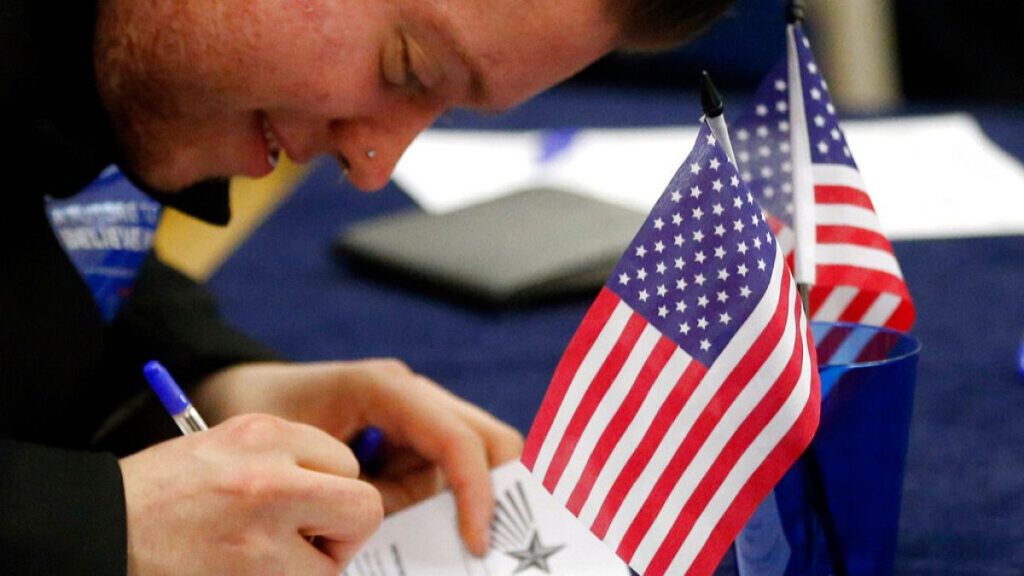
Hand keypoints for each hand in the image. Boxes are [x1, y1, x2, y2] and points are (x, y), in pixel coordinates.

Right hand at [119, 414, 381, 575]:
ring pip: (331, 567)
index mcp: (262, 435)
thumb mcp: (221, 448)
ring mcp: (260, 544)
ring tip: (252, 561)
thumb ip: (283, 461)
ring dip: (305, 570)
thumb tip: (338, 489)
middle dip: (344, 530)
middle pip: (363, 509)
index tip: (302, 502)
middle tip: (309, 541)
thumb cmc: (156, 497)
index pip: (345, 462)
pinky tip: (239, 574)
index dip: (329, 488)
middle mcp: (269, 482)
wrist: (93, 535)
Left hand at [195, 360, 523, 555]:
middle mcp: (411, 394)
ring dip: (468, 500)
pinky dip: (443, 502)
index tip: (477, 544)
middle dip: (496, 490)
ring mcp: (413, 413)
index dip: (476, 491)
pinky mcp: (407, 435)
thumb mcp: (301, 463)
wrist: (231, 392)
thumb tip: (406, 544)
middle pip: (486, 439)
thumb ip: (359, 501)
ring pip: (473, 457)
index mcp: (386, 388)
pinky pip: (441, 471)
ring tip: (456, 544)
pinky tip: (425, 529)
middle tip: (487, 546)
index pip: (457, 438)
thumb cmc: (259, 417)